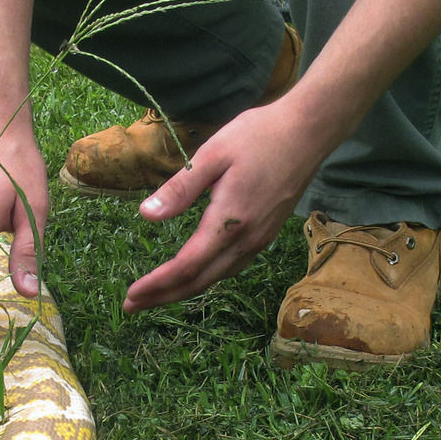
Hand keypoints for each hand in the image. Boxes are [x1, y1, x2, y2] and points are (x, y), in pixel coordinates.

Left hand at [123, 101, 320, 312]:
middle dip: (164, 297)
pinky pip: (232, 267)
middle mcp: (247, 240)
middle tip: (132, 307)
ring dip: (184, 290)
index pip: (187, 266)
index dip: (157, 284)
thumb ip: (179, 188)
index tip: (131, 295)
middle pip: (200, 281)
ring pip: (217, 277)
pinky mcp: (267, 234)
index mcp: (229, 222)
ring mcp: (260, 240)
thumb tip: (146, 215)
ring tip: (156, 295)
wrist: (308, 132)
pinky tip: (194, 274)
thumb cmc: (259, 136)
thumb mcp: (213, 154)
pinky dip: (206, 278)